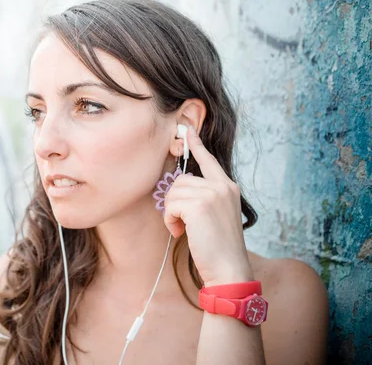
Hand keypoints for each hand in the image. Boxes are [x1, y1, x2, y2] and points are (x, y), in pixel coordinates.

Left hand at [163, 125, 253, 286]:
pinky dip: (170, 221)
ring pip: (173, 193)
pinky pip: (170, 205)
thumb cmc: (219, 247)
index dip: (196, 145)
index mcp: (228, 188)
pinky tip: (180, 233)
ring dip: (172, 214)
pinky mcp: (199, 205)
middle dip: (174, 202)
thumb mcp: (216, 216)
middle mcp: (222, 186)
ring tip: (184, 230)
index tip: (187, 129)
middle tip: (183, 223)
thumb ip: (204, 197)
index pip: (209, 160)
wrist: (229, 269)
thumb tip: (179, 188)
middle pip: (181, 180)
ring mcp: (212, 194)